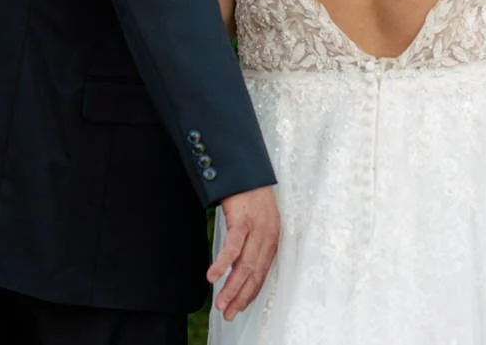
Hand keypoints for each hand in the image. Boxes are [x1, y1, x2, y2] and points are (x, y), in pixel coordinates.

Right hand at [209, 185, 280, 320]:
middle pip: (254, 273)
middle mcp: (269, 235)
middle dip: (240, 297)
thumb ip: (251, 243)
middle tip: (228, 314)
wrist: (246, 170)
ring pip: (245, 265)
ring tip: (220, 303)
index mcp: (272, 238)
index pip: (262, 273)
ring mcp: (257, 228)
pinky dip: (223, 263)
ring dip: (231, 287)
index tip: (238, 308)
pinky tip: (213, 276)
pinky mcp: (243, 219)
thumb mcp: (256, 222)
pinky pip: (233, 246)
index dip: (250, 293)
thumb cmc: (249, 197)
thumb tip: (239, 268)